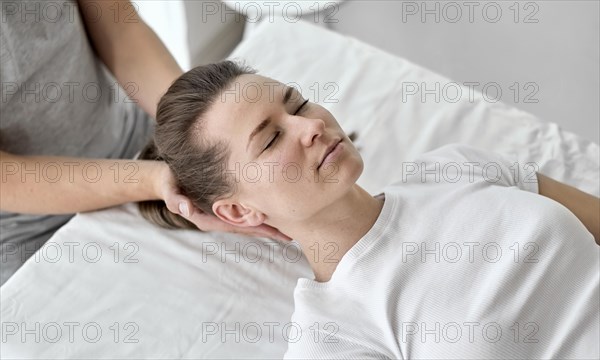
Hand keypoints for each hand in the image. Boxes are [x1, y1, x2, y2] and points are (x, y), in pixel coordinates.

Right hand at [154, 162, 291, 241]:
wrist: (167, 177)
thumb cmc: (169, 182)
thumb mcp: (169, 189)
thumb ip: (175, 199)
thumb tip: (185, 208)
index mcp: (207, 219)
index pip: (237, 227)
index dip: (258, 229)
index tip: (277, 232)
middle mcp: (217, 219)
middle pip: (248, 228)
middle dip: (269, 231)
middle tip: (293, 234)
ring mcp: (222, 214)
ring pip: (249, 222)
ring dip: (268, 224)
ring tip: (290, 227)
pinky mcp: (225, 206)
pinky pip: (245, 213)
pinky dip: (261, 213)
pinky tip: (275, 211)